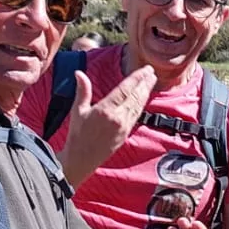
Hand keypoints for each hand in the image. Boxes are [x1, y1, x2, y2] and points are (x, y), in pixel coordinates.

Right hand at [60, 65, 155, 184]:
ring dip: (146, 92)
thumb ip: (82, 91)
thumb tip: (79, 72)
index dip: (136, 78)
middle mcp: (118, 118)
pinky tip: (144, 97)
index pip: (125, 90)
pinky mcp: (126, 133)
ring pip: (138, 105)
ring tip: (151, 80)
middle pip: (135, 96)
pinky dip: (142, 103)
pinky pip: (137, 114)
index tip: (145, 70)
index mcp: (105, 110)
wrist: (82, 159)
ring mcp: (124, 126)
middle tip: (151, 71)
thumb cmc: (77, 135)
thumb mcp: (77, 111)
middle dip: (145, 83)